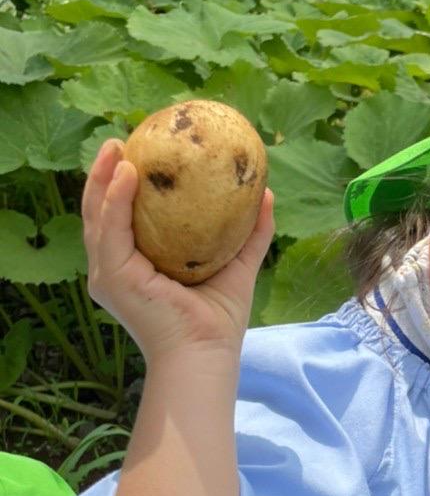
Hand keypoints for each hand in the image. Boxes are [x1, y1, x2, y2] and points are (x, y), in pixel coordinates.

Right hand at [82, 137, 274, 362]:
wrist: (206, 353)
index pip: (121, 218)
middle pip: (100, 212)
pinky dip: (116, 199)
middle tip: (118, 141)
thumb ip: (250, 232)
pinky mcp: (114, 278)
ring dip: (103, 178)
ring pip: (96, 216)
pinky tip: (128, 173)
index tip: (137, 153)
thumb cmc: (218, 320)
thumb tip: (267, 193)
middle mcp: (116, 269)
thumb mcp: (237, 265)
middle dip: (104, 175)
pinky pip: (110, 230)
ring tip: (117, 147)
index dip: (123, 185)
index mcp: (136, 266)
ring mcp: (110, 274)